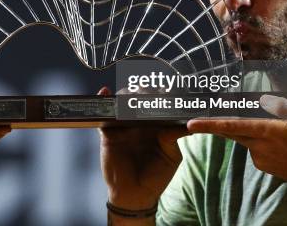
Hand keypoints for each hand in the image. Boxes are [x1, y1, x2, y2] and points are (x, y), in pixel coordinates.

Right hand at [99, 87, 188, 210]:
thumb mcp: (171, 156)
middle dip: (143, 92)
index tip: (166, 91)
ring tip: (131, 96)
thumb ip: (173, 137)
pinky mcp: (108, 133)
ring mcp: (123, 126)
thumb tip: (183, 123)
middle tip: (149, 94)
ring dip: (126, 95)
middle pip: (138, 99)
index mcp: (156, 125)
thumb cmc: (156, 176)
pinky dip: (102, 102)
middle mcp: (139, 122)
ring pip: (122, 103)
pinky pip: (103, 116)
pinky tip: (105, 92)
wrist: (136, 195)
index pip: (157, 103)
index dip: (160, 94)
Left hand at [187, 94, 286, 184]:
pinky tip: (278, 144)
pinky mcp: (261, 165)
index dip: (209, 125)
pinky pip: (253, 148)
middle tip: (195, 121)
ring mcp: (259, 158)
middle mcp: (258, 146)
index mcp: (266, 131)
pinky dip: (259, 142)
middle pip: (230, 132)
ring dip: (249, 131)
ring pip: (244, 138)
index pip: (231, 126)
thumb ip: (282, 105)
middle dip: (213, 125)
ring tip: (276, 132)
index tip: (190, 124)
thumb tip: (266, 96)